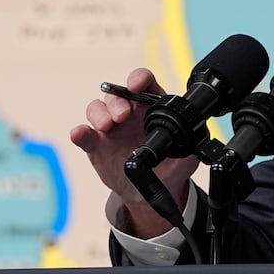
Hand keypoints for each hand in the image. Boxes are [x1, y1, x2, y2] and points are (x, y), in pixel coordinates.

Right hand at [69, 68, 199, 237]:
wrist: (150, 194)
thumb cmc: (168, 168)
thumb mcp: (185, 158)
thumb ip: (190, 148)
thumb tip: (194, 144)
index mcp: (151, 108)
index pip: (144, 83)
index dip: (139, 79)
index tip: (136, 85)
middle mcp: (128, 113)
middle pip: (117, 94)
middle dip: (118, 101)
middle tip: (123, 116)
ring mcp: (110, 127)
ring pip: (98, 108)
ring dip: (99, 113)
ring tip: (106, 126)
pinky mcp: (96, 145)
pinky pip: (85, 135)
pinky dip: (80, 132)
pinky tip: (79, 134)